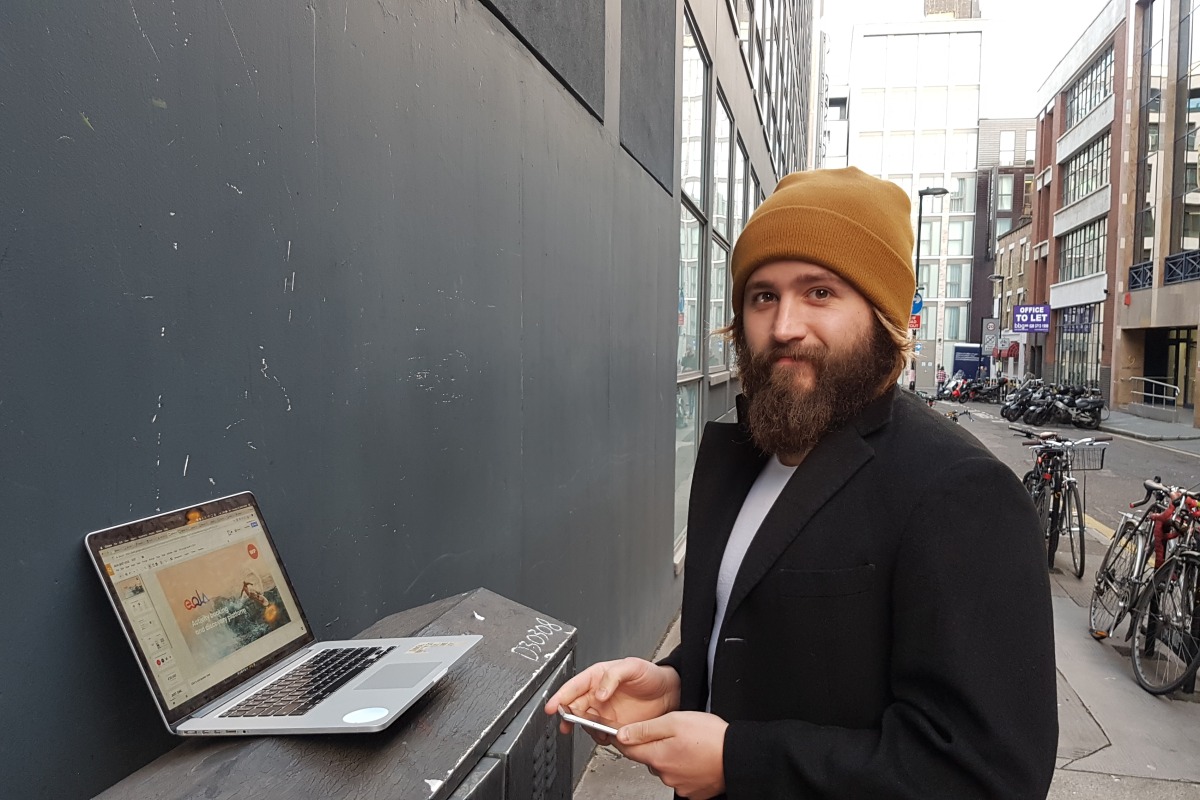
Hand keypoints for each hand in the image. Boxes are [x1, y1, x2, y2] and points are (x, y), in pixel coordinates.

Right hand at [544, 657, 679, 743]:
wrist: (669, 693)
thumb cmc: (651, 675)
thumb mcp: (632, 667)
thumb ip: (612, 676)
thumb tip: (598, 692)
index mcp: (597, 677)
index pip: (573, 686)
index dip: (560, 696)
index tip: (552, 706)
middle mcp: (598, 694)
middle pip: (574, 706)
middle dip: (567, 715)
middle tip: (567, 723)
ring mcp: (604, 711)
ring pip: (584, 722)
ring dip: (584, 728)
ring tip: (594, 729)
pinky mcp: (613, 725)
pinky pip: (599, 734)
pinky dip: (598, 737)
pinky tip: (605, 736)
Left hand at [615, 711, 727, 799]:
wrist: (737, 755)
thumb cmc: (710, 737)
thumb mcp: (674, 721)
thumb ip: (645, 728)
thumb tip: (621, 735)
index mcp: (658, 757)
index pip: (628, 750)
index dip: (624, 738)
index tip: (624, 732)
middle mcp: (665, 775)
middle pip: (649, 758)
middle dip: (654, 745)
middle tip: (672, 733)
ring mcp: (679, 785)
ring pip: (665, 768)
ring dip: (670, 756)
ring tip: (688, 744)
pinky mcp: (692, 791)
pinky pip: (680, 777)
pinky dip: (684, 767)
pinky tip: (695, 757)